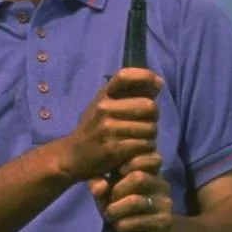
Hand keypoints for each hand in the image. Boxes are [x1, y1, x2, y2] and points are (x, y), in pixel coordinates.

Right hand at [60, 69, 161, 183]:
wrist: (72, 155)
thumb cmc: (94, 127)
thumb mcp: (106, 105)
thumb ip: (131, 94)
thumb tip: (159, 83)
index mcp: (104, 95)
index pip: (125, 76)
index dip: (145, 76)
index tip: (158, 83)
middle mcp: (105, 108)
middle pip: (148, 106)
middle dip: (154, 117)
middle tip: (146, 124)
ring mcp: (108, 128)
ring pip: (150, 129)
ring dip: (151, 137)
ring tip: (141, 140)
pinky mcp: (113, 148)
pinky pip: (144, 145)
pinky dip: (146, 149)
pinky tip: (137, 150)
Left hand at [90, 152, 172, 231]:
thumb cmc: (122, 208)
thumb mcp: (107, 192)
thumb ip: (99, 184)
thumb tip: (99, 188)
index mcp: (150, 172)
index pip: (150, 156)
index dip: (131, 161)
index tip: (117, 171)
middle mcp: (161, 184)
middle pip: (139, 177)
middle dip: (117, 190)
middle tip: (108, 200)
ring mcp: (165, 203)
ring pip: (136, 201)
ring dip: (115, 209)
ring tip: (109, 215)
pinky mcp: (164, 222)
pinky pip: (139, 221)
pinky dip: (123, 224)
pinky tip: (118, 226)